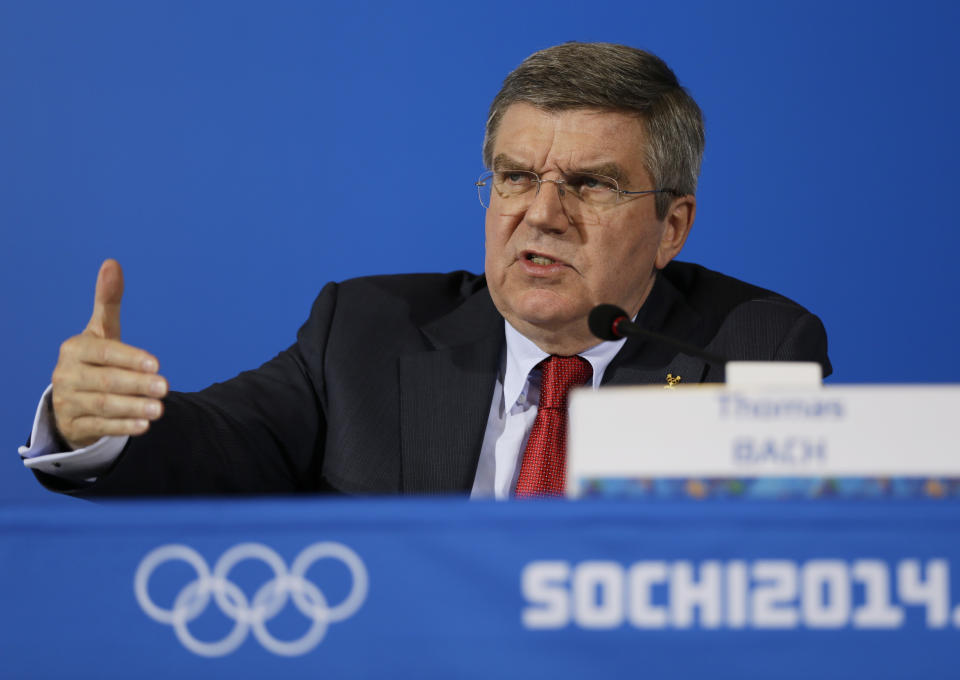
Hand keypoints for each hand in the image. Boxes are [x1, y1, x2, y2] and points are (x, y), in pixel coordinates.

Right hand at [51, 259, 167, 448]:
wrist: (70, 398)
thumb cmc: (94, 359)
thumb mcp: (101, 332)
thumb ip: (107, 302)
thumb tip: (112, 263)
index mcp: (75, 349)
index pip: (104, 353)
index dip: (130, 359)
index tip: (157, 364)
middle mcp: (67, 375)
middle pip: (106, 381)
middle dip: (137, 385)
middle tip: (166, 388)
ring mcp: (68, 401)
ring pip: (104, 406)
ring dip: (133, 408)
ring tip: (160, 409)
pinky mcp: (74, 425)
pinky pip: (100, 426)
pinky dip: (123, 426)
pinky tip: (144, 426)